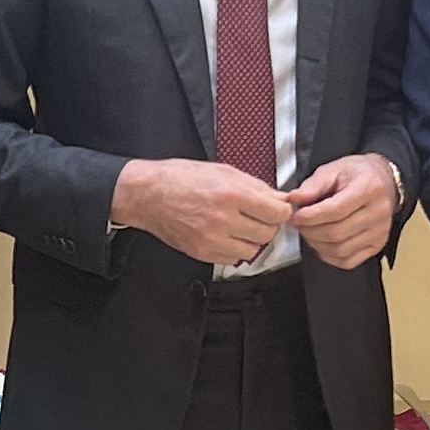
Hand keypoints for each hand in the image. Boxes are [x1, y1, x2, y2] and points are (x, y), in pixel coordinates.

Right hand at [112, 156, 296, 266]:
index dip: (281, 211)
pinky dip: (233, 249)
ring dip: (250, 239)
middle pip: (267, 233)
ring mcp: (212, 239)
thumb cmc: (180, 179)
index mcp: (231, 193)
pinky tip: (224, 234)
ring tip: (239, 226)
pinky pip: (232, 259)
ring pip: (252, 250)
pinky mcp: (203, 253)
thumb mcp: (222, 171)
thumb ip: (255, 186)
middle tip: (258, 216)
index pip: (276, 213)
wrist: (148, 195)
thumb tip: (278, 198)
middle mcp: (223, 219)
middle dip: (266, 225)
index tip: (278, 210)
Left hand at [283, 153, 399, 269]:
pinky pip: (348, 261)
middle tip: (299, 224)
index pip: (336, 210)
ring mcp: (379, 232)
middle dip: (310, 231)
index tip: (296, 216)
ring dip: (317, 244)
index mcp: (369, 188)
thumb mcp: (334, 169)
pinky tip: (322, 243)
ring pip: (340, 249)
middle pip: (336, 233)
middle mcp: (378, 213)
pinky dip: (329, 256)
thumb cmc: (358, 175)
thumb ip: (313, 185)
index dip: (311, 217)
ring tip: (309, 231)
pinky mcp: (377, 245)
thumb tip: (294, 199)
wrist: (384, 182)